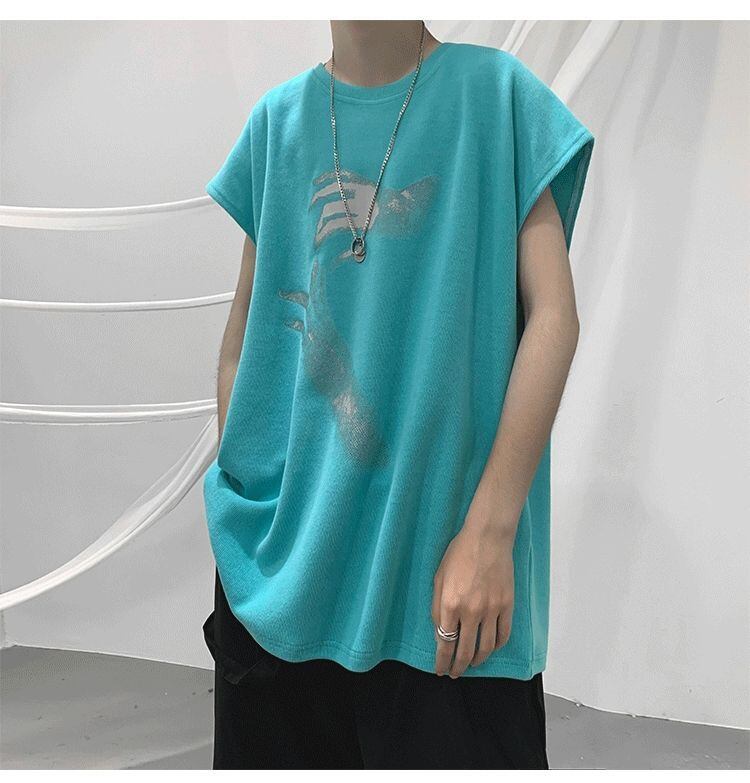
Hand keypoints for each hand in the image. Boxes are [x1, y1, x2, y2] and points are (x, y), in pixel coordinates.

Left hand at [431, 510, 515, 677]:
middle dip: (458, 666)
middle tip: (455, 673)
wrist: (487, 538)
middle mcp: (471, 611)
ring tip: (472, 664)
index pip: (445, 643)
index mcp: (450, 604)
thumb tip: (440, 631)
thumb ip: (438, 606)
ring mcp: (491, 610)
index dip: (442, 661)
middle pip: (465, 650)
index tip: (440, 669)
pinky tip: (490, 648)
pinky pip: (503, 634)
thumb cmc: (459, 554)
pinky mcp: (507, 605)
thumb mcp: (439, 578)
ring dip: (477, 660)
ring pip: (486, 647)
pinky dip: (496, 646)